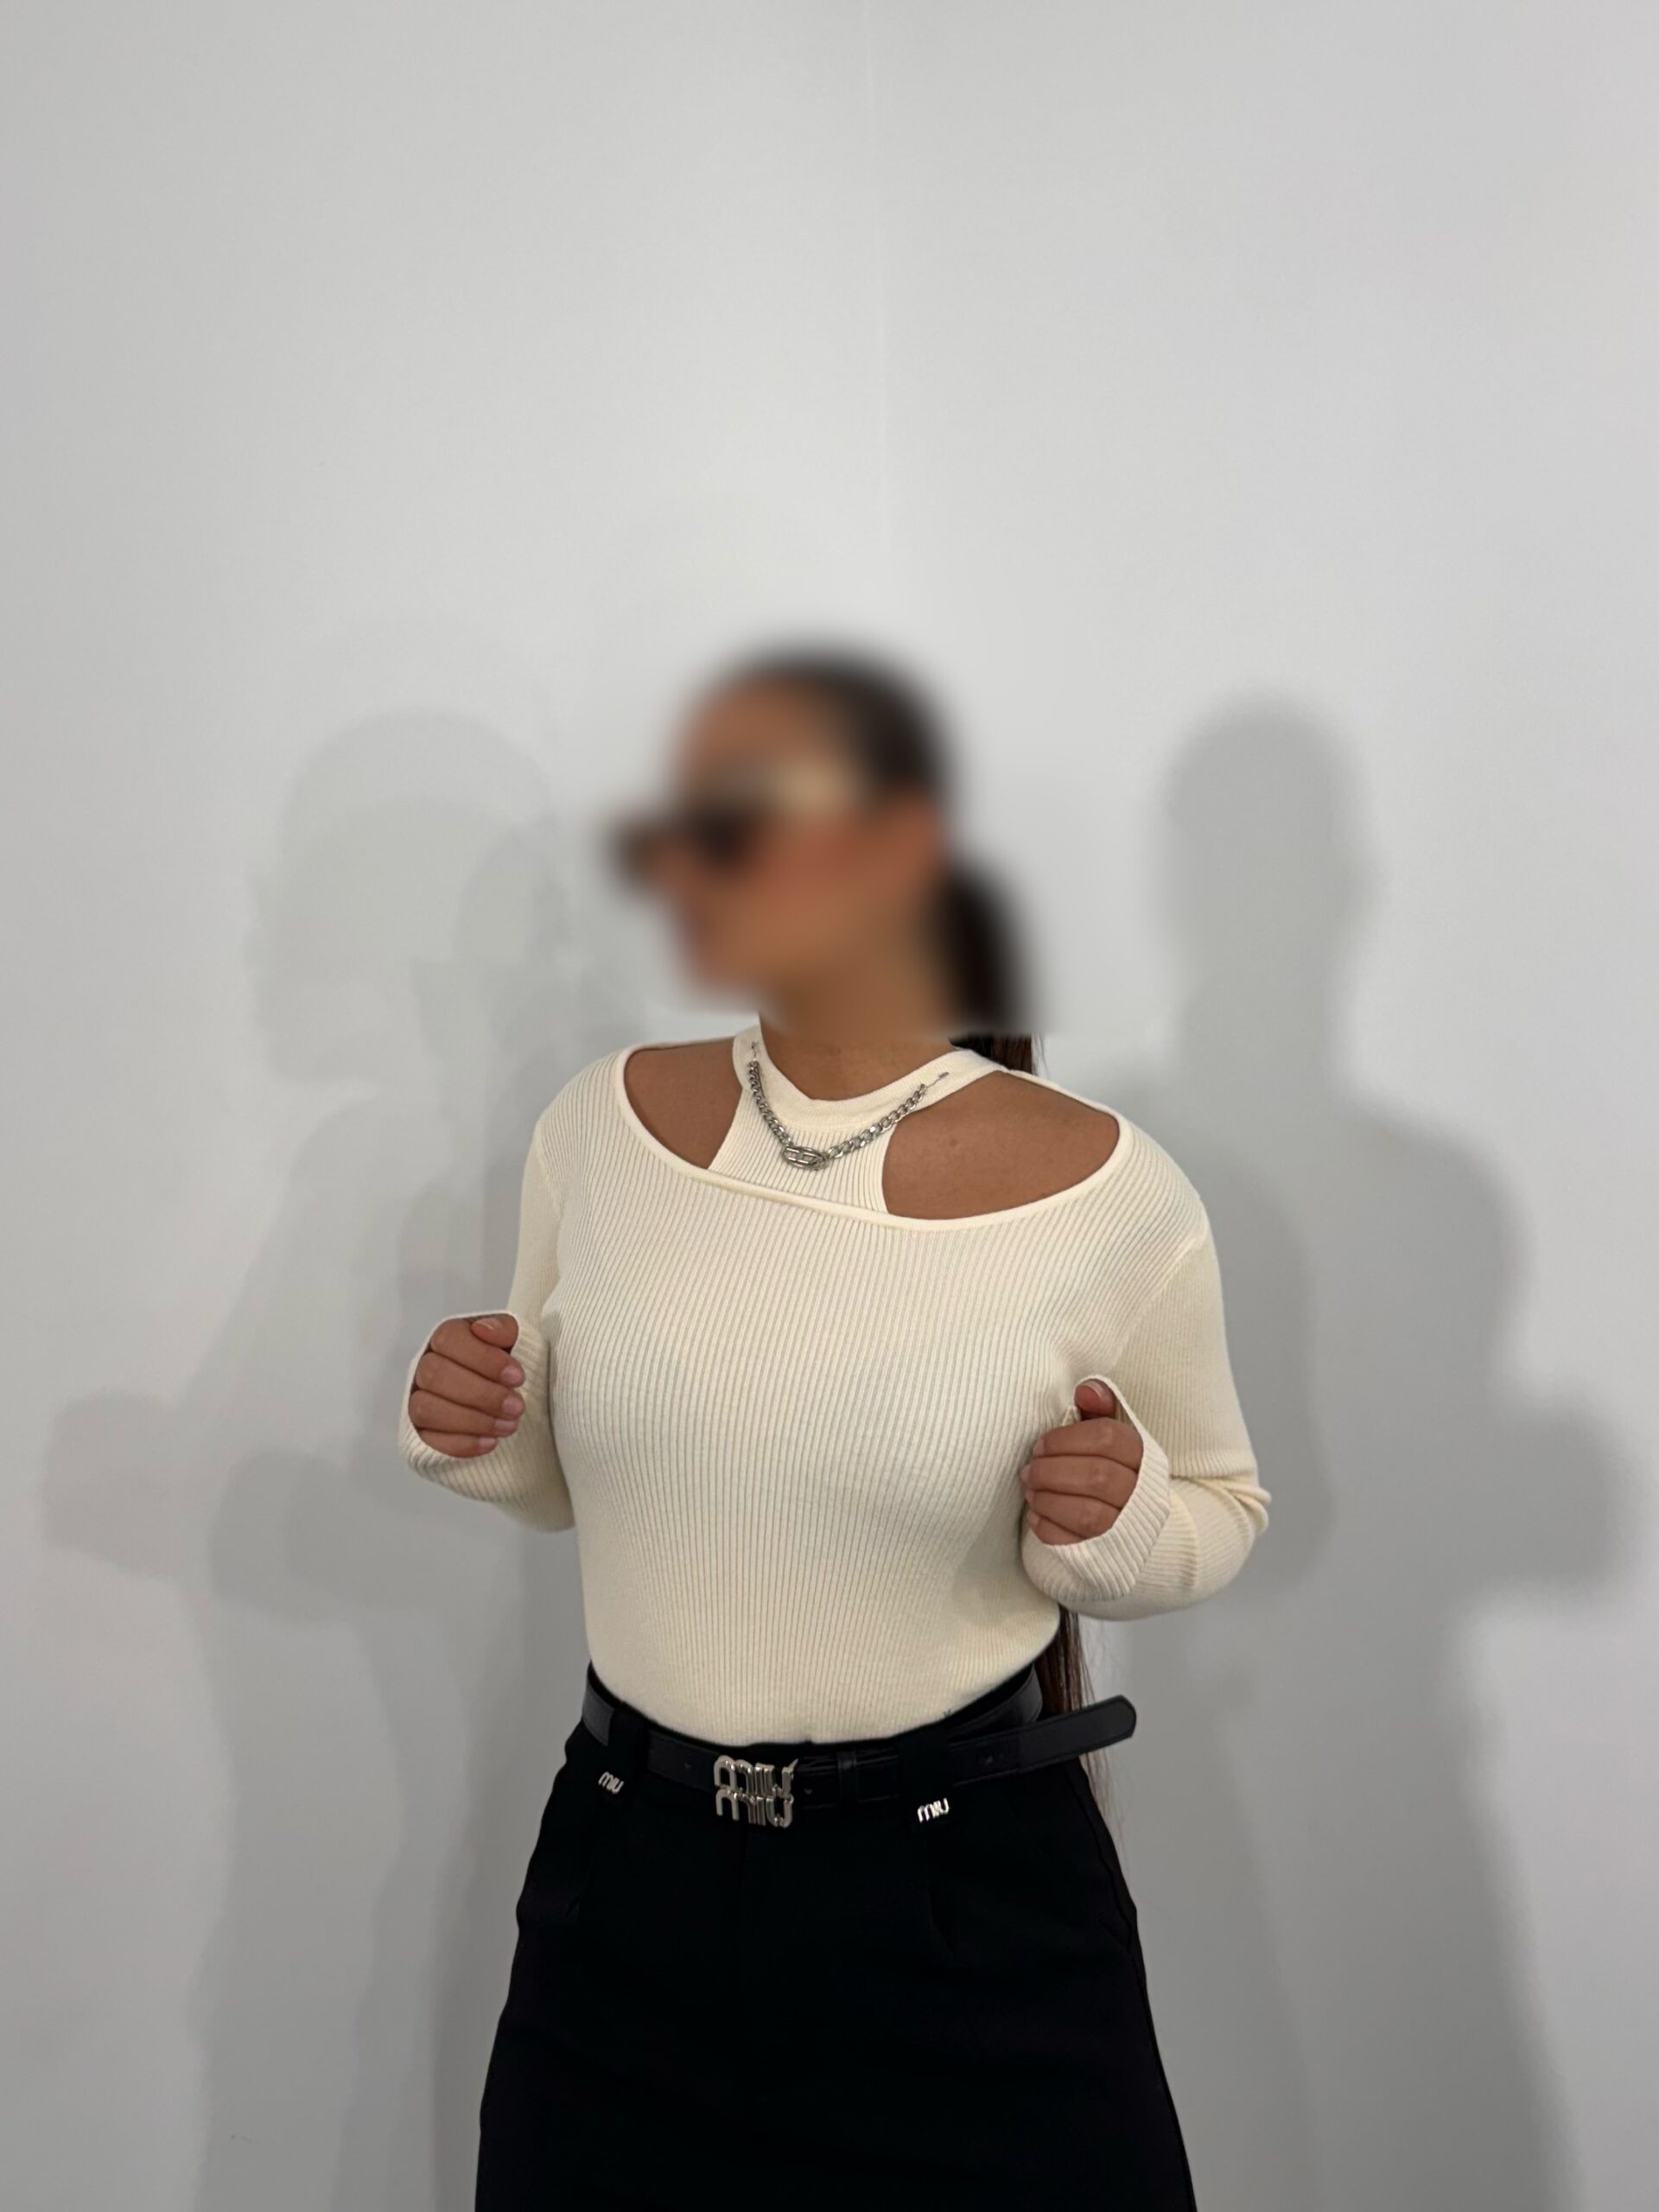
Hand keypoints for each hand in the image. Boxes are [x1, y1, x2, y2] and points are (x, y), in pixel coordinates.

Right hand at [408, 1314, 525, 1456]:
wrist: (506, 1395)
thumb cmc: (506, 1363)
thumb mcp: (513, 1340)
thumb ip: (503, 1329)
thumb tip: (483, 1330)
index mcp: (447, 1338)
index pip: (449, 1339)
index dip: (484, 1359)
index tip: (517, 1377)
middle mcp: (426, 1365)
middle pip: (436, 1375)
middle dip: (482, 1394)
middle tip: (516, 1407)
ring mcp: (418, 1398)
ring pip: (427, 1409)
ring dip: (472, 1421)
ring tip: (508, 1426)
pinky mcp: (420, 1431)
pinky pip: (429, 1441)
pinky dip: (462, 1443)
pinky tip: (490, 1442)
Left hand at [1021, 1379, 1142, 1545]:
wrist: (1128, 1520)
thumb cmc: (1108, 1466)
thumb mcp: (1107, 1432)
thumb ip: (1098, 1407)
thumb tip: (1085, 1390)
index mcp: (1142, 1456)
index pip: (1108, 1438)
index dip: (1066, 1439)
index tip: (1040, 1444)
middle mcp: (1140, 1493)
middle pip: (1098, 1477)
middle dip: (1052, 1471)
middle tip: (1029, 1469)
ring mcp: (1126, 1528)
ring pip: (1088, 1514)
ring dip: (1049, 1499)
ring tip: (1031, 1490)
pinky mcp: (1107, 1555)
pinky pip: (1076, 1544)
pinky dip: (1049, 1528)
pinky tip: (1036, 1515)